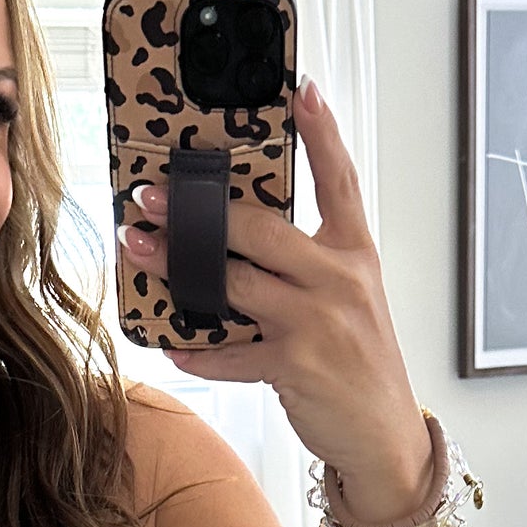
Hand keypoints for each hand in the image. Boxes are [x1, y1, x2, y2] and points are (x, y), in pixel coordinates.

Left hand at [118, 79, 434, 523]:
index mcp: (356, 255)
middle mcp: (339, 281)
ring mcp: (317, 323)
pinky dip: (196, 351)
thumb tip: (241, 236)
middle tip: (152, 197)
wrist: (386, 437)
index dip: (322, 133)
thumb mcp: (353, 300)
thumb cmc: (361, 363)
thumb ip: (309, 264)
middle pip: (260, 230)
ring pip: (232, 283)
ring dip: (177, 268)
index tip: (301, 89)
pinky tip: (169, 342)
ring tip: (141, 251)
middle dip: (200, 212)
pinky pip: (230, 353)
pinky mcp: (294, 367)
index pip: (340, 182)